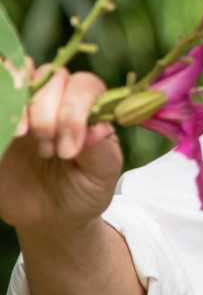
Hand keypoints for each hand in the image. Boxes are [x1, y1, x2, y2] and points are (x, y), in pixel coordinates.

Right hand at [0, 63, 121, 234]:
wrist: (50, 217)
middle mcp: (60, 100)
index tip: (70, 149)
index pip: (85, 85)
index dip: (75, 109)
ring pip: (25, 78)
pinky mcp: (4, 122)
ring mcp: (29, 108)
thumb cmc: (84, 189)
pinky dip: (2, 105)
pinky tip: (9, 133)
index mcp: (90, 107)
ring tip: (23, 136)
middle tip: (49, 151)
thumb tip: (96, 127)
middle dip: (48, 111)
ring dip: (24, 105)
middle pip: (53, 77)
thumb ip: (101, 148)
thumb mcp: (101, 173)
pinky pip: (0, 98)